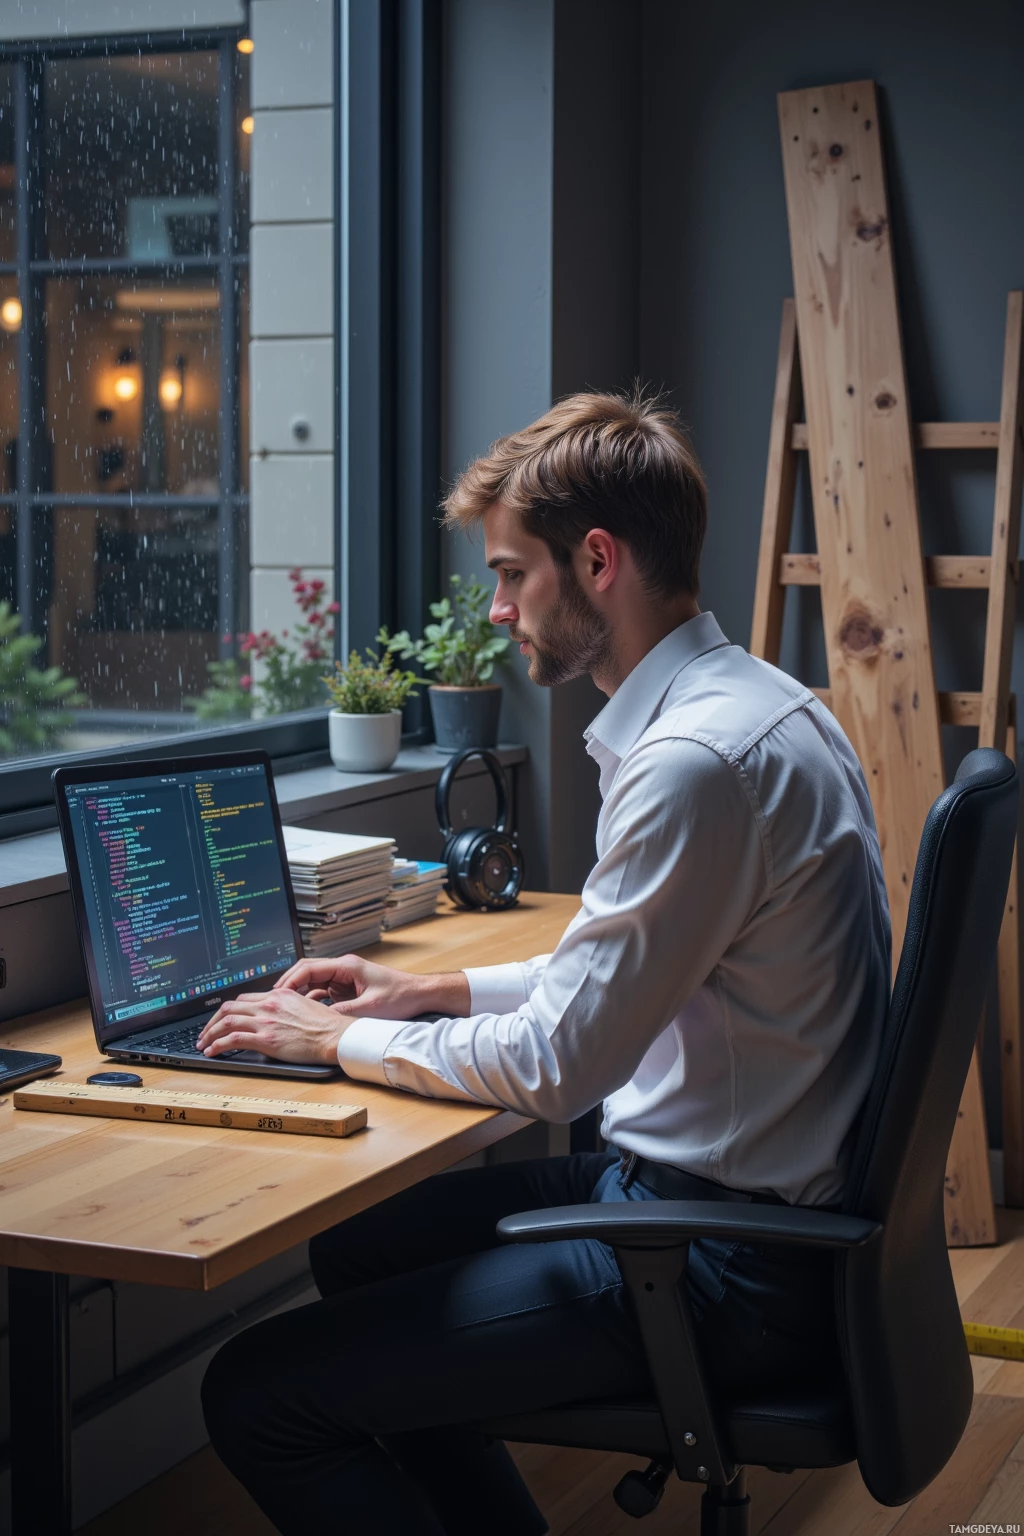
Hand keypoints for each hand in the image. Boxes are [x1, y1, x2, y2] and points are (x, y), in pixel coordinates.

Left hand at [196, 989, 357, 1064]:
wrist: (335, 1035)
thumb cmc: (326, 1025)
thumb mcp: (304, 1005)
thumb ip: (286, 1007)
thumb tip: (276, 1015)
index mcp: (278, 995)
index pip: (244, 998)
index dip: (229, 1009)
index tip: (222, 1019)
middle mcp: (268, 1005)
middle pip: (229, 1007)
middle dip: (212, 1020)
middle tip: (205, 1031)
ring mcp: (266, 1021)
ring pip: (226, 1021)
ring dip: (210, 1033)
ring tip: (203, 1043)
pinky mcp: (265, 1039)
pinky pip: (233, 1039)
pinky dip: (217, 1044)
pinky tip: (212, 1051)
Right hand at [273, 954, 467, 1019]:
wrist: (420, 994)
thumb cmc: (401, 996)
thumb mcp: (370, 1009)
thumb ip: (343, 1013)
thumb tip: (320, 1021)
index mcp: (346, 966)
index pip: (308, 968)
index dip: (290, 981)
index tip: (277, 994)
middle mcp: (343, 969)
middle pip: (306, 972)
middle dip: (289, 985)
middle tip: (273, 1001)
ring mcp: (345, 978)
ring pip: (313, 982)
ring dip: (299, 993)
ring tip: (284, 1009)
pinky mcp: (348, 989)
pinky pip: (323, 991)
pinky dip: (312, 1000)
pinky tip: (305, 1013)